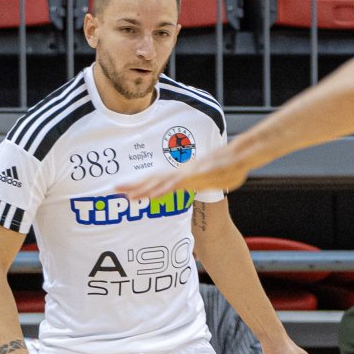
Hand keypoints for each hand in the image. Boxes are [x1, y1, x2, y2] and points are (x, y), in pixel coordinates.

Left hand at [117, 136, 257, 200]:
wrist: (239, 158)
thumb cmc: (225, 168)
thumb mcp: (207, 179)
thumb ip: (196, 183)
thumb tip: (190, 185)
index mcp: (181, 174)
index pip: (155, 180)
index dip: (139, 184)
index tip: (123, 188)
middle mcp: (180, 173)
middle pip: (153, 180)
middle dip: (133, 186)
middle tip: (115, 190)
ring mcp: (187, 174)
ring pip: (161, 183)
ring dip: (144, 189)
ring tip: (129, 196)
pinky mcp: (195, 177)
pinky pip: (176, 185)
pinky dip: (164, 190)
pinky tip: (153, 194)